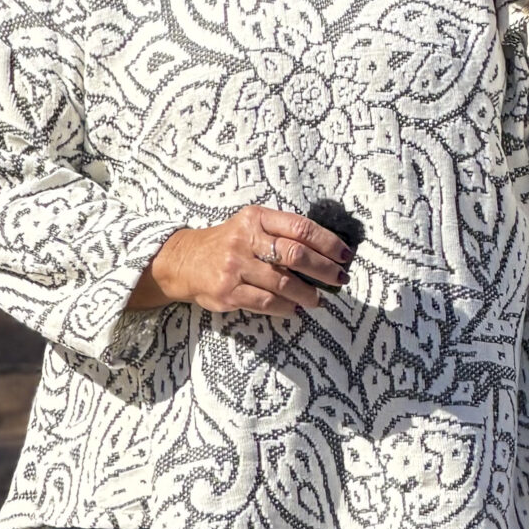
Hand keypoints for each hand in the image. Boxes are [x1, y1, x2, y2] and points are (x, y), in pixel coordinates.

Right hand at [128, 205, 353, 315]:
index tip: (345, 255)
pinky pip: (265, 302)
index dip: (328, 242)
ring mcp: (235, 266)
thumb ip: (281, 233)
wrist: (184, 261)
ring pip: (283, 283)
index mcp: (255, 218)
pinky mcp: (227, 292)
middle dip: (324, 269)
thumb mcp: (250, 226)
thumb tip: (324, 253)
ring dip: (307, 294)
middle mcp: (245, 239)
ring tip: (318, 300)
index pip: (300, 227)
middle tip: (339, 279)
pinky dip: (285, 308)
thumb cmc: (227, 243)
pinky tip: (294, 309)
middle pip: (296, 255)